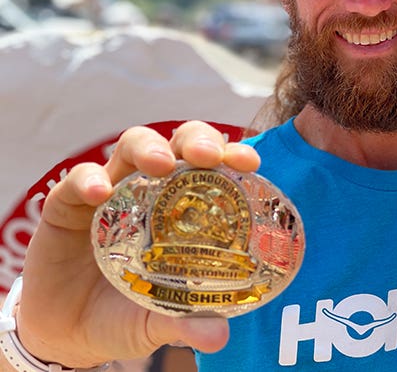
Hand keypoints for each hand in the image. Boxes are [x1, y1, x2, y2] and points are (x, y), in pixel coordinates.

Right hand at [16, 121, 260, 367]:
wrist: (69, 332)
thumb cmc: (126, 312)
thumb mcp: (158, 318)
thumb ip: (185, 321)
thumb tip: (220, 335)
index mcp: (181, 208)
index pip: (212, 169)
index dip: (230, 156)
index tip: (249, 162)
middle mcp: (150, 189)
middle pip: (177, 143)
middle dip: (196, 140)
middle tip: (207, 156)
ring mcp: (111, 190)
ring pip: (132, 146)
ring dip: (149, 148)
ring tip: (160, 165)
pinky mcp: (68, 203)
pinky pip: (77, 181)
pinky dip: (89, 179)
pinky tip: (100, 192)